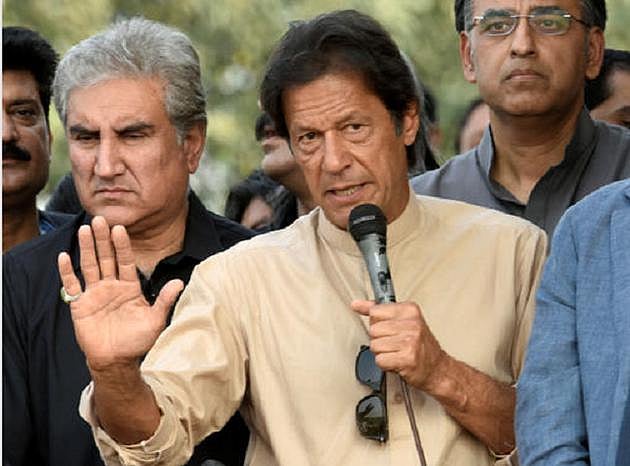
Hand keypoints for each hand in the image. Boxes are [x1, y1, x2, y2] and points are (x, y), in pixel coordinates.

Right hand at [58, 216, 183, 371]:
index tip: (120, 229)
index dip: (123, 245)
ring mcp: (95, 294)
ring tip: (84, 229)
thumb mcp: (155, 319)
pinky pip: (72, 285)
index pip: (126, 261)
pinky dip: (68, 272)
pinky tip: (64, 256)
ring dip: (87, 248)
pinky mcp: (80, 304)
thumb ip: (165, 300)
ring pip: (90, 265)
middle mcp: (112, 286)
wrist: (117, 360)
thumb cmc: (137, 341)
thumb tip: (179, 282)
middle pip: (106, 258)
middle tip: (100, 219)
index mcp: (130, 287)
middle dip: (103, 239)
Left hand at [351, 300, 445, 389]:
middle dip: (380, 339)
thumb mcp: (402, 321)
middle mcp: (411, 324)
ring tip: (396, 352)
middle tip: (394, 343)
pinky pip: (380, 360)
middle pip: (373, 330)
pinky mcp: (408, 358)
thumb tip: (357, 304)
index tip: (388, 328)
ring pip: (375, 346)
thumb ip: (378, 311)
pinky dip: (386, 364)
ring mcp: (410, 341)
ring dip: (383, 353)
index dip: (378, 323)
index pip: (375, 312)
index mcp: (409, 310)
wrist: (438, 368)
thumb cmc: (420, 345)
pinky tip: (397, 362)